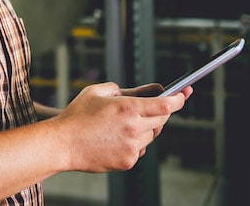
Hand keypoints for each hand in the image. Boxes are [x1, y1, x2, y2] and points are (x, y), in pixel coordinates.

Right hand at [50, 81, 188, 172]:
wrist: (64, 144)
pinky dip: (135, 142)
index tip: (185, 94)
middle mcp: (134, 129)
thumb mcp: (97, 91)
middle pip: (162, 120)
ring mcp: (132, 148)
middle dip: (162, 111)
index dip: (178, 99)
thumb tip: (143, 91)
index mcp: (127, 108)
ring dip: (146, 127)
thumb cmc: (77, 115)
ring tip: (122, 123)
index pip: (165, 105)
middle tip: (153, 106)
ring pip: (152, 135)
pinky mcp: (128, 161)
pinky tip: (116, 137)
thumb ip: (121, 88)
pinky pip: (140, 149)